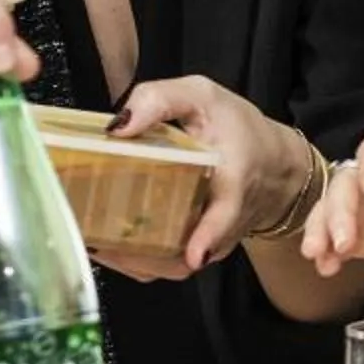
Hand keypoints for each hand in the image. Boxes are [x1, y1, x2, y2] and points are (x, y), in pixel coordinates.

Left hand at [90, 77, 313, 279]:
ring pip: (168, 266)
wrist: (271, 165)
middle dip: (138, 253)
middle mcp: (223, 224)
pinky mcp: (196, 253)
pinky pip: (163, 266)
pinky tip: (105, 241)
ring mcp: (210, 245)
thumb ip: (160, 99)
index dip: (210, 235)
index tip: (194, 253)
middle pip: (182, 255)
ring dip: (129, 259)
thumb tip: (117, 126)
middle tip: (96, 236)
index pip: (226, 215)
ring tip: (91, 237)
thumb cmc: (237, 130)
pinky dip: (133, 260)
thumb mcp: (203, 97)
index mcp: (233, 181)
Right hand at [298, 126, 363, 278]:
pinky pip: (331, 235)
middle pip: (345, 182)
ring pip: (329, 208)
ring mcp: (359, 200)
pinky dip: (326, 251)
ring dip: (322, 230)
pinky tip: (326, 267)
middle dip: (340, 210)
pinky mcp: (357, 227)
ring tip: (319, 254)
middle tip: (345, 239)